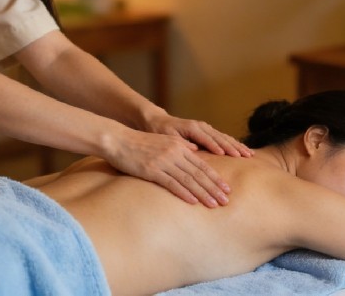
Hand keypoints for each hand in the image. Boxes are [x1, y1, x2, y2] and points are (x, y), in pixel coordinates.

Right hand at [104, 128, 232, 207]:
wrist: (118, 139)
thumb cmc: (139, 143)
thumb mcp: (163, 141)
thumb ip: (180, 147)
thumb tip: (195, 151)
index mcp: (179, 146)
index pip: (202, 164)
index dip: (215, 178)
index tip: (226, 189)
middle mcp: (175, 153)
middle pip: (199, 173)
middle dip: (214, 188)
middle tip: (226, 200)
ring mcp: (164, 161)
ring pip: (188, 179)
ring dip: (203, 193)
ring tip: (214, 204)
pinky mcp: (152, 170)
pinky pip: (172, 183)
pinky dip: (184, 193)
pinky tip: (194, 202)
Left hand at [143, 113, 252, 158]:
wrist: (159, 121)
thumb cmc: (160, 131)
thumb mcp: (167, 136)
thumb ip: (180, 142)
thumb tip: (194, 149)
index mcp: (192, 127)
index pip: (207, 139)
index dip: (217, 147)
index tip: (228, 155)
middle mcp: (201, 126)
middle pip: (220, 138)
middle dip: (233, 147)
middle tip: (245, 157)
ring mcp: (206, 128)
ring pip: (225, 138)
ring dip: (237, 146)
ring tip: (249, 154)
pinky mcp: (208, 132)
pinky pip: (223, 138)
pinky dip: (234, 144)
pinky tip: (243, 151)